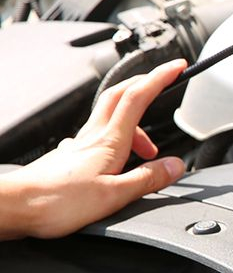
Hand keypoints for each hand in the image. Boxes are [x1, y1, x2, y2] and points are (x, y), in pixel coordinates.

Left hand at [0, 59, 187, 239]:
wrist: (14, 206)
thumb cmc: (56, 202)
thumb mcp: (114, 196)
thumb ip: (147, 179)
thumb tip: (175, 166)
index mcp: (109, 141)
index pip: (138, 96)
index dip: (160, 77)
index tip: (177, 67)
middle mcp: (94, 136)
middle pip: (120, 93)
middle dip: (145, 83)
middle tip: (164, 83)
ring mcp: (79, 144)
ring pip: (111, 116)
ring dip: (135, 121)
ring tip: (148, 149)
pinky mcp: (69, 156)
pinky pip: (99, 136)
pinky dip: (116, 138)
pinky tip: (116, 159)